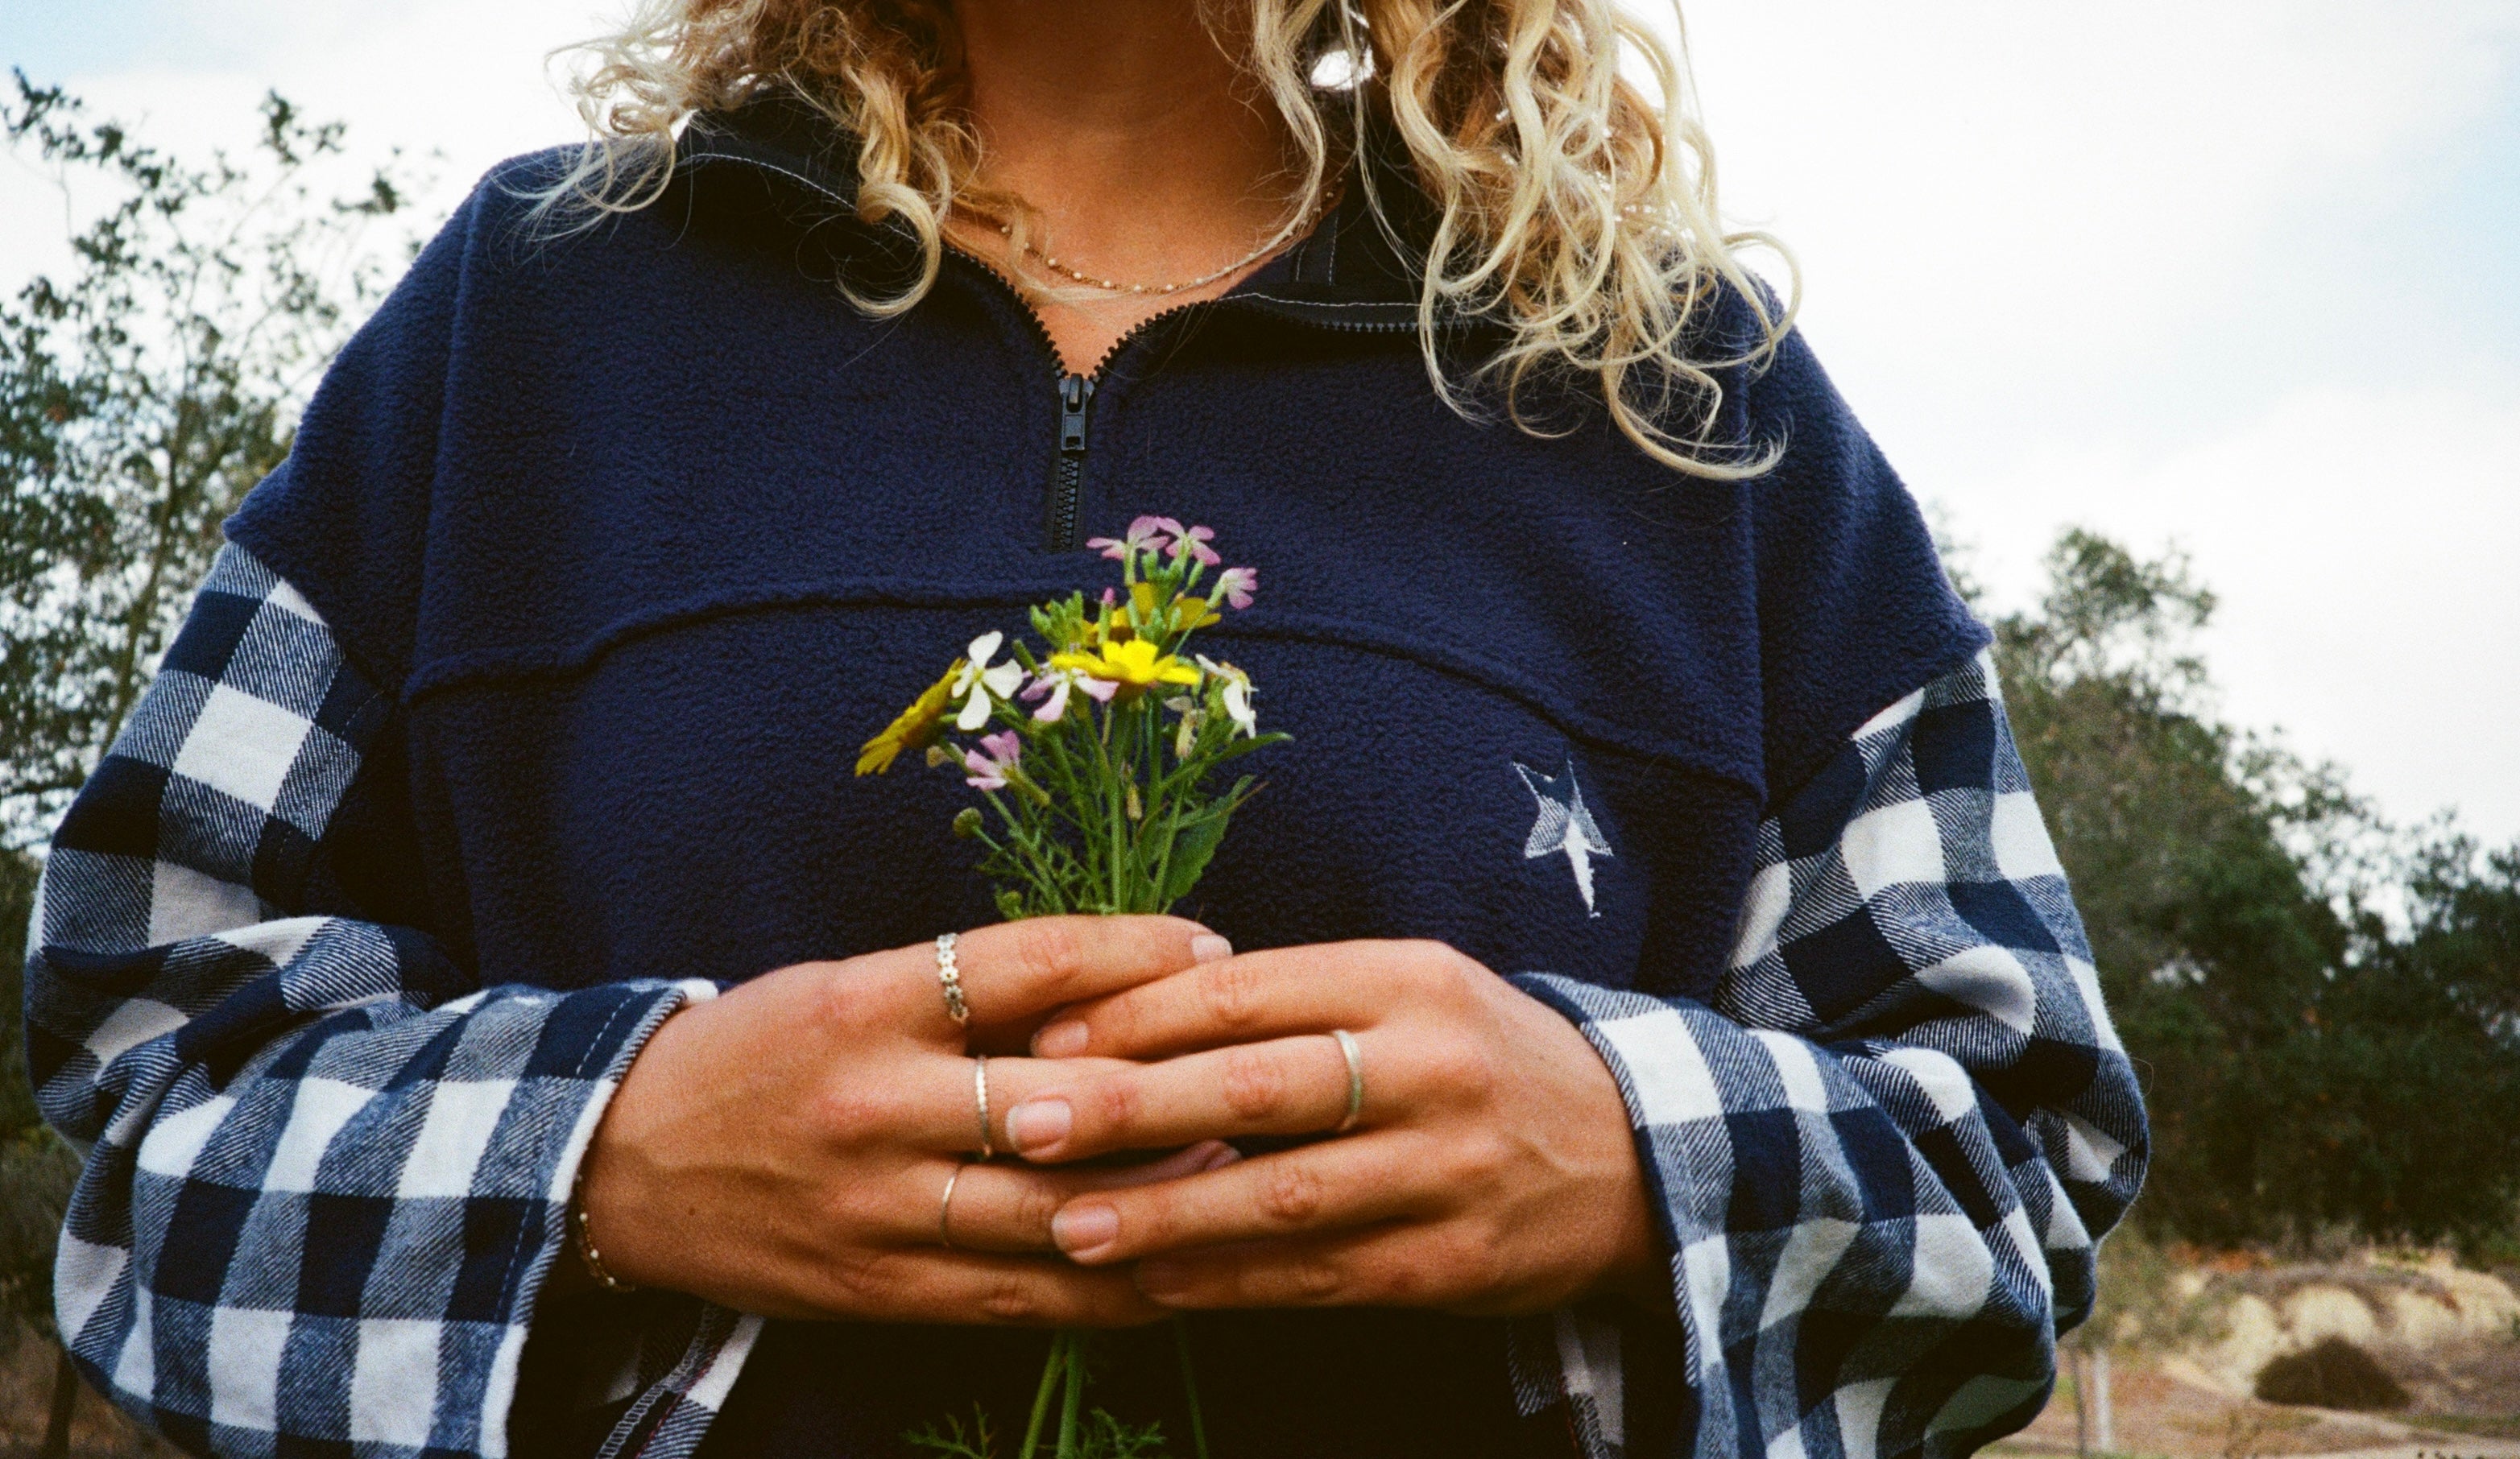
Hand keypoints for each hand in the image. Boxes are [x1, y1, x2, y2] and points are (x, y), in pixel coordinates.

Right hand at [574, 916, 1240, 1324]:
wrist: (620, 1165)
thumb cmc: (760, 1053)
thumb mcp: (844, 985)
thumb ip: (963, 988)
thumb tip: (1114, 981)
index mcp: (867, 1004)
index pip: (1029, 962)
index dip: (1137, 952)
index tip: (1216, 947)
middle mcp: (876, 1104)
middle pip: (1060, 1097)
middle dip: (1176, 1086)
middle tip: (1264, 1067)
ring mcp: (879, 1208)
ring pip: (1055, 1211)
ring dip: (1165, 1195)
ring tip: (1246, 1170)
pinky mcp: (880, 1289)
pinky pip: (1020, 1296)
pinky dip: (1109, 1286)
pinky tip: (1181, 1267)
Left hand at [1002, 940, 1665, 1316]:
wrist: (1635, 1152)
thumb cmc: (1478, 1059)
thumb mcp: (1409, 993)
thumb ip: (1292, 1002)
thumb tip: (1124, 1014)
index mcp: (1407, 978)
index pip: (1247, 989)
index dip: (1137, 1017)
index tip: (1043, 1042)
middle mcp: (1432, 1066)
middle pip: (1256, 1087)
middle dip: (1128, 1109)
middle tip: (1022, 1127)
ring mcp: (1449, 1169)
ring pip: (1283, 1195)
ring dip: (1164, 1213)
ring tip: (1066, 1225)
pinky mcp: (1456, 1261)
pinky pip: (1321, 1274)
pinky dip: (1230, 1280)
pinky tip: (1154, 1282)